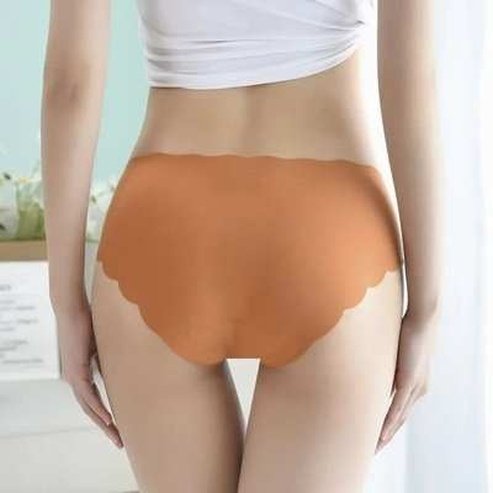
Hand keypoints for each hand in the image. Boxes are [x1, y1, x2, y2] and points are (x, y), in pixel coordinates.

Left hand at [55, 295, 122, 448]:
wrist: (73, 310)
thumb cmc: (88, 322)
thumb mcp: (102, 345)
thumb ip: (109, 358)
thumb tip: (127, 362)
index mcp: (82, 373)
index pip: (94, 400)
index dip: (106, 414)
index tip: (119, 426)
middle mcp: (76, 379)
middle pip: (91, 410)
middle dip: (106, 427)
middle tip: (119, 441)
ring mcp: (74, 377)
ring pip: (89, 408)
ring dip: (103, 423)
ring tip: (117, 436)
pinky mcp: (76, 372)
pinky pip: (88, 396)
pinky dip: (99, 409)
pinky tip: (109, 419)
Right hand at [376, 308, 438, 452]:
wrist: (422, 319)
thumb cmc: (407, 329)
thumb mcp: (394, 350)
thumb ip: (385, 362)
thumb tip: (368, 364)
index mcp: (416, 383)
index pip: (400, 409)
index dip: (389, 424)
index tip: (376, 436)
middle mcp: (418, 389)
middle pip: (400, 419)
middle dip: (386, 435)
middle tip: (372, 449)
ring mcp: (416, 386)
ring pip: (399, 417)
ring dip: (386, 434)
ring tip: (373, 447)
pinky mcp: (410, 381)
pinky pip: (397, 407)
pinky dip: (389, 422)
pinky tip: (381, 434)